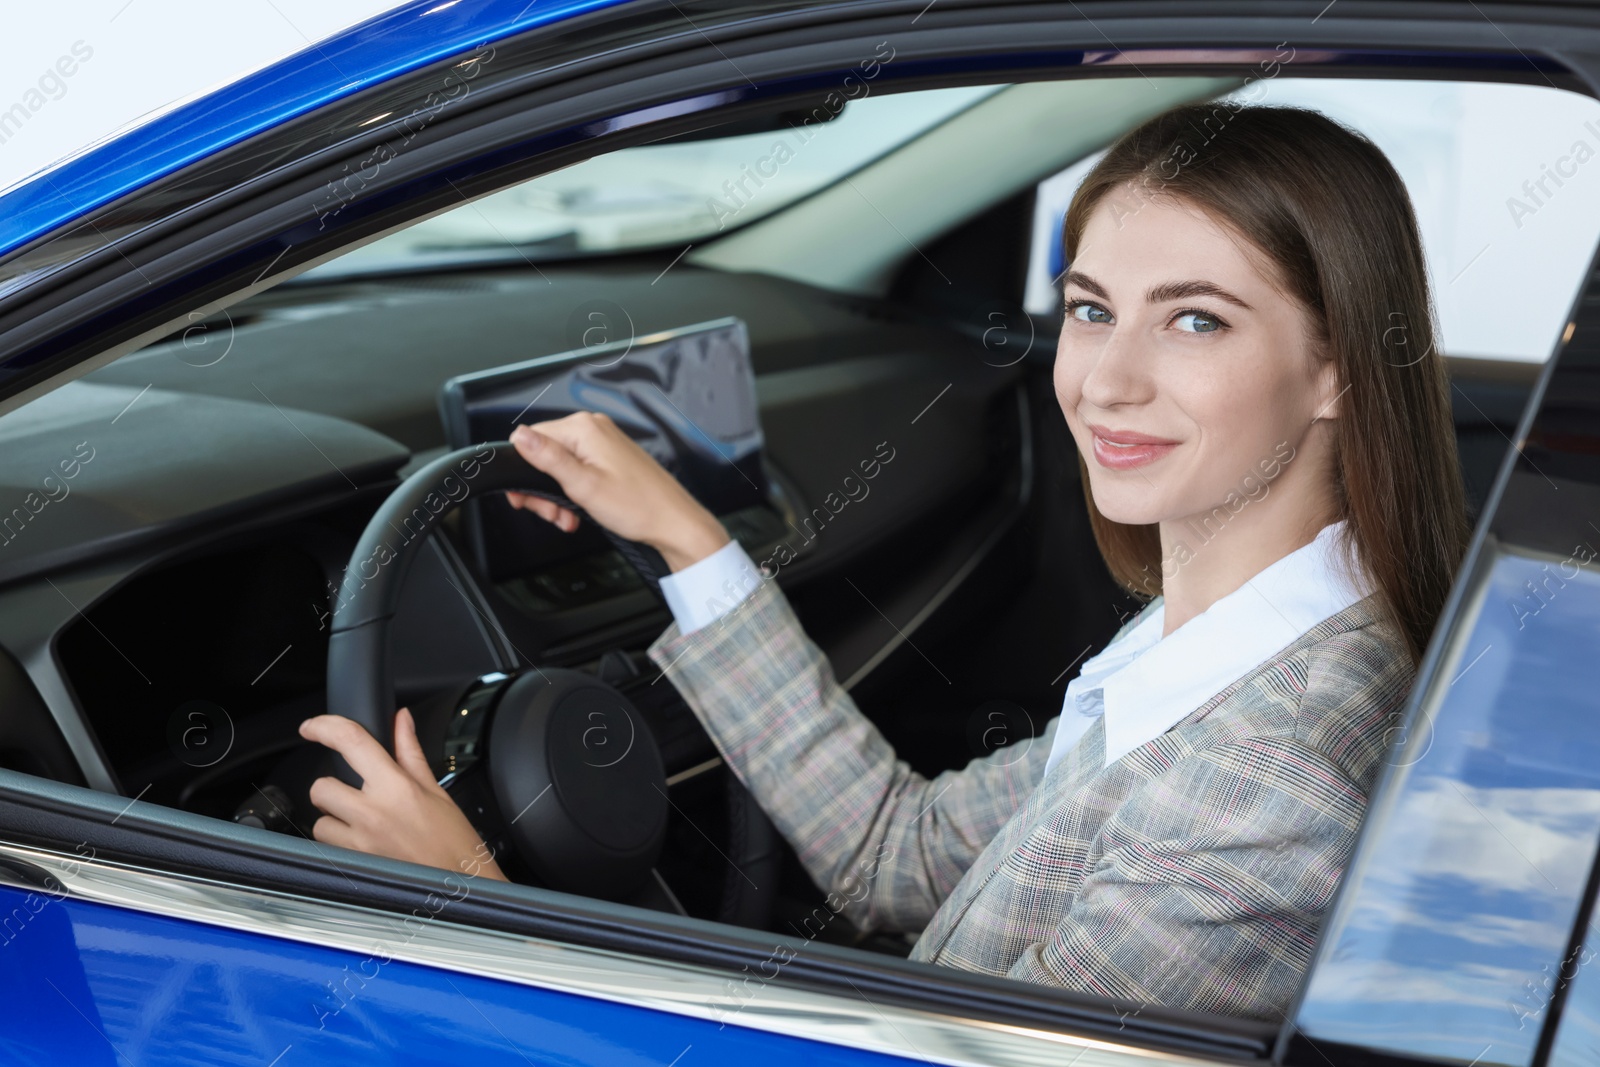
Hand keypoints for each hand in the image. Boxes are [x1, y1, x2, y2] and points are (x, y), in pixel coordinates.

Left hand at [299, 708, 506, 880]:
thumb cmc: (454, 841)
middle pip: (322, 786)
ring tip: (364, 825)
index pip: (351, 742)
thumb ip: (409, 751)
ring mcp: (360, 842)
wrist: (460, 886)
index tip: (311, 727)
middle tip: (356, 795)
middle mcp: (373, 813)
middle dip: (334, 787)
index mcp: (396, 787)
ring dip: (335, 820)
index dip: (324, 726)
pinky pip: (329, 847)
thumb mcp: (435, 790)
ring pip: (321, 821)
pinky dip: (340, 843)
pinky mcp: (354, 865)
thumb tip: (401, 719)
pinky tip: (365, 843)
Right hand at [505, 411, 730, 571]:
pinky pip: (578, 471)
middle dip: (541, 490)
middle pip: (544, 454)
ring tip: (567, 518)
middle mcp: (594, 429)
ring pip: (559, 467)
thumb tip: (519, 436)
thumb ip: (548, 458)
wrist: (674, 523)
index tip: (524, 499)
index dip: (522, 472)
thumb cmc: (639, 507)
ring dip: (556, 497)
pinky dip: (573, 493)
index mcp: (584, 428)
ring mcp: (604, 443)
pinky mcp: (610, 458)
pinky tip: (578, 513)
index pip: (531, 438)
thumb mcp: (583, 485)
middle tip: (551, 515)